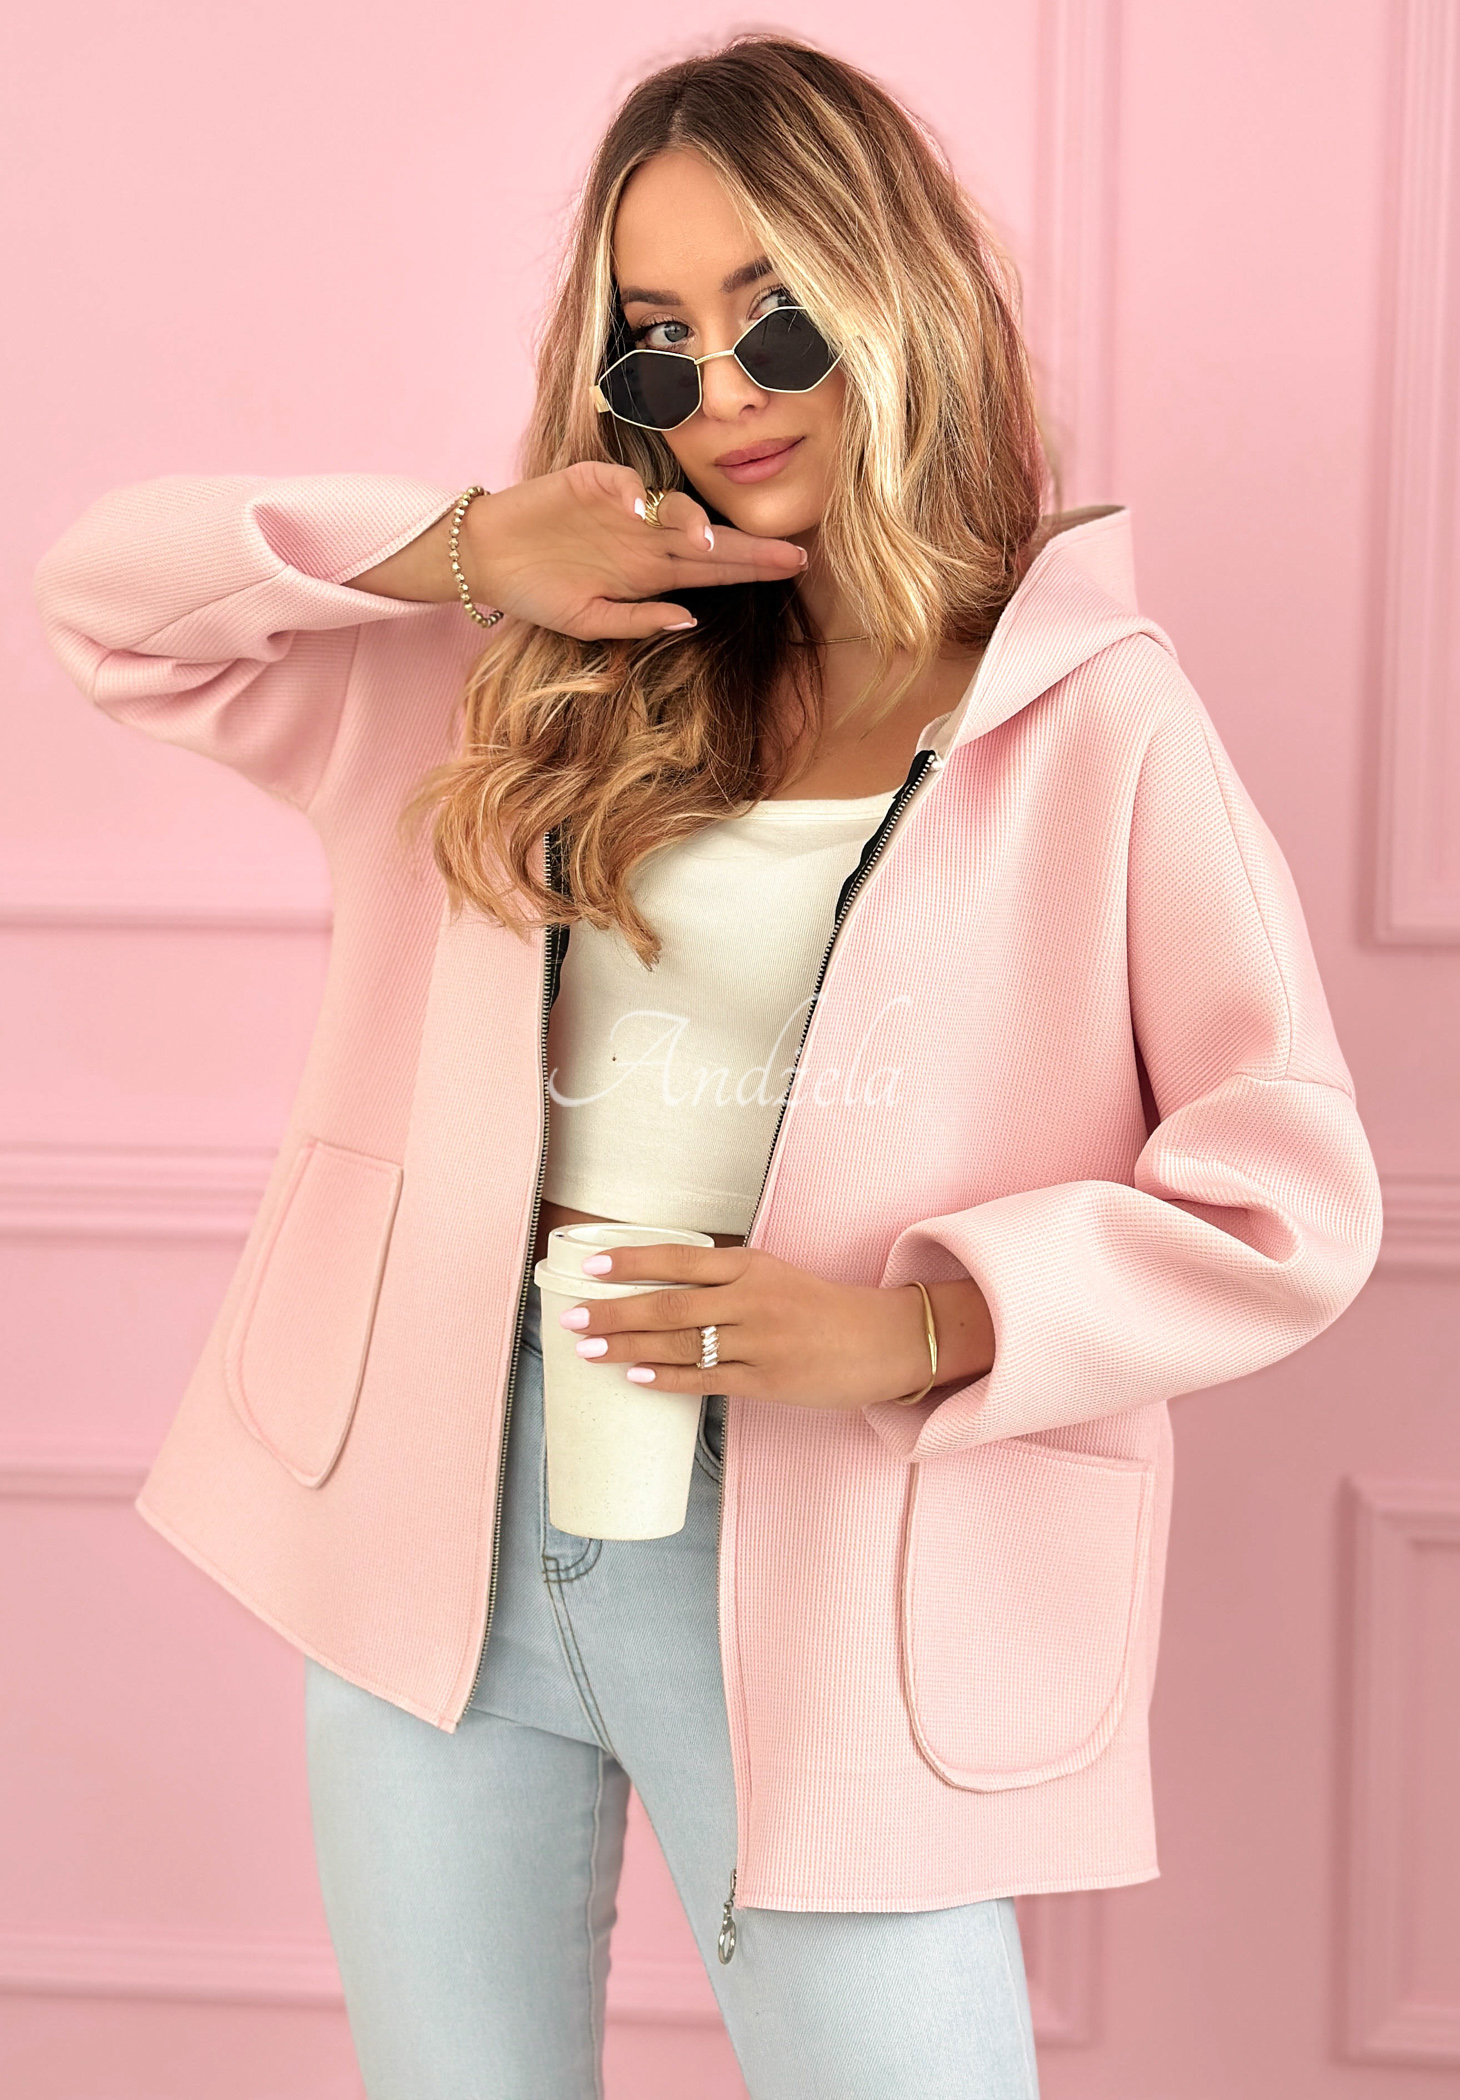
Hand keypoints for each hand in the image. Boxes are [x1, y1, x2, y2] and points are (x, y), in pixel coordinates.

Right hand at [464, 462, 807, 640]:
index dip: (752, 569)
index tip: (793, 570)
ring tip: (710, 542)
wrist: (486, 556)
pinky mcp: (591, 482)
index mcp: (651, 572)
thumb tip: (687, 620)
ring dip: (694, 524)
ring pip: (673, 511)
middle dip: (750, 548)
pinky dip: (632, 496)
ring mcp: (622, 509)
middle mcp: (646, 539)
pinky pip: (622, 486)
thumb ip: (636, 621)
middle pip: (708, 541)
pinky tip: (640, 512)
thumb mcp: (587, 622)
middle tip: (794, 555)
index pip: (712, 570)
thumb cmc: (538, 592)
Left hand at [554, 1242, 993, 1409]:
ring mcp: (759, 1342)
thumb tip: (661, 1287)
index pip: (679, 1259)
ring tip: (588, 1350)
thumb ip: (725, 1280)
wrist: (882, 1340)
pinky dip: (669, 1378)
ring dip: (628, 1346)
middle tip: (570, 1318)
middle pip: (669, 1304)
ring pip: (680, 1343)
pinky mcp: (767, 1381)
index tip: (591, 1268)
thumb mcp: (774, 1276)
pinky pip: (707, 1380)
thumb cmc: (820, 1307)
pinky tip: (637, 1377)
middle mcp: (751, 1299)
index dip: (631, 1263)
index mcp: (750, 1266)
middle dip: (613, 1312)